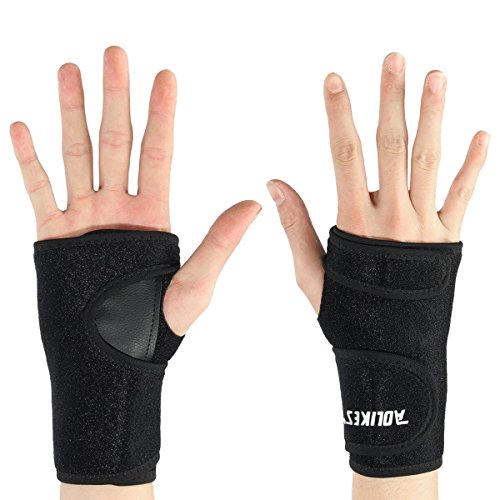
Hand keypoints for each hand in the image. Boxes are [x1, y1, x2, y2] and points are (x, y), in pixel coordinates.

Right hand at [11, 46, 260, 335]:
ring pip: (76, 155)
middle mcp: (118, 209)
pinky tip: (23, 125)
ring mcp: (84, 220)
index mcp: (154, 216)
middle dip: (115, 98)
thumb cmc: (158, 331)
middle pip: (116, 142)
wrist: (113, 360)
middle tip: (116, 53)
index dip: (161, 114)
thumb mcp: (196, 284)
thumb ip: (220, 242)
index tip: (166, 76)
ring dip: (71, 113)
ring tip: (70, 70)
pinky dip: (29, 161)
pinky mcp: (53, 237)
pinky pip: (39, 191)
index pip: (158, 153)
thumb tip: (254, 203)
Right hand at [267, 52, 488, 313]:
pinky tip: (482, 133)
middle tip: (394, 59)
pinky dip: (474, 165)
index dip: (338, 115)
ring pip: (430, 161)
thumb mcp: (311, 274)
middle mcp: (393, 218)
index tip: (333, 80)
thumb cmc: (347, 316)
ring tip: (436, 76)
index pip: (345, 155)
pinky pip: (464, 197)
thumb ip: (295, 225)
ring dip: (434, 116)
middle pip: (392, 147)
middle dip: (391, 99)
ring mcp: (426, 227)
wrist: (393, 356)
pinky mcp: (450, 239)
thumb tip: (274, 184)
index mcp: (355, 224)